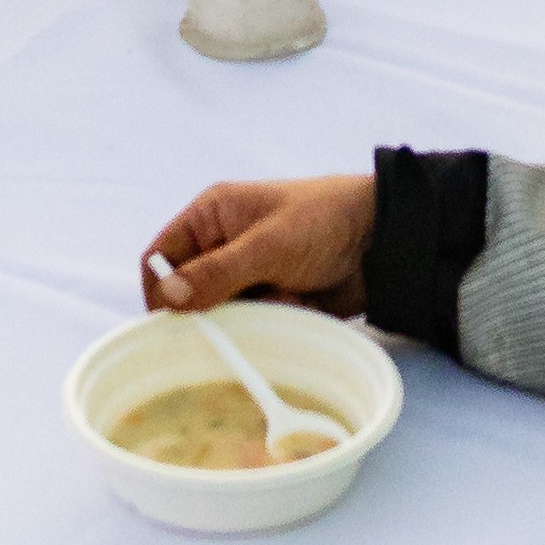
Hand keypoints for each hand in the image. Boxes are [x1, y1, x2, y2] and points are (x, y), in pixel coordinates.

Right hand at [145, 173, 376, 316]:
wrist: (385, 241)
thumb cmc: (323, 222)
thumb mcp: (268, 244)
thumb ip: (217, 271)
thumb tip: (167, 298)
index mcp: (210, 216)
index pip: (161, 255)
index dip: (159, 288)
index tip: (171, 322)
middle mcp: (220, 246)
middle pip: (185, 292)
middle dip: (204, 312)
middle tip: (227, 325)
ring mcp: (245, 276)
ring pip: (217, 314)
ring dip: (240, 321)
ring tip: (274, 308)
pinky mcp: (269, 301)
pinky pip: (248, 326)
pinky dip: (263, 327)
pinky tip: (292, 312)